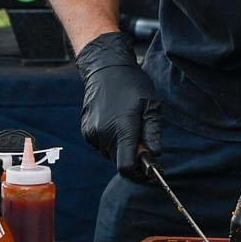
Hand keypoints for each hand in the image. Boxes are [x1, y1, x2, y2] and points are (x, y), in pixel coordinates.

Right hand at [74, 30, 160, 181]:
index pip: (126, 168)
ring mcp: (92, 133)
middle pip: (119, 162)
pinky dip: (110, 140)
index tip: (148, 169)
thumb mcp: (151, 106)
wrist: (105, 67)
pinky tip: (115, 121)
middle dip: (132, 157)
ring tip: (128, 124)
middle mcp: (103, 134)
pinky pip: (101, 145)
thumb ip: (153, 133)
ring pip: (110, 154)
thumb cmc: (132, 84)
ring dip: (121, 148)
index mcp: (121, 129)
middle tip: (142, 139)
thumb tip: (154, 155)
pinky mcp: (86, 130)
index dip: (139, 174)